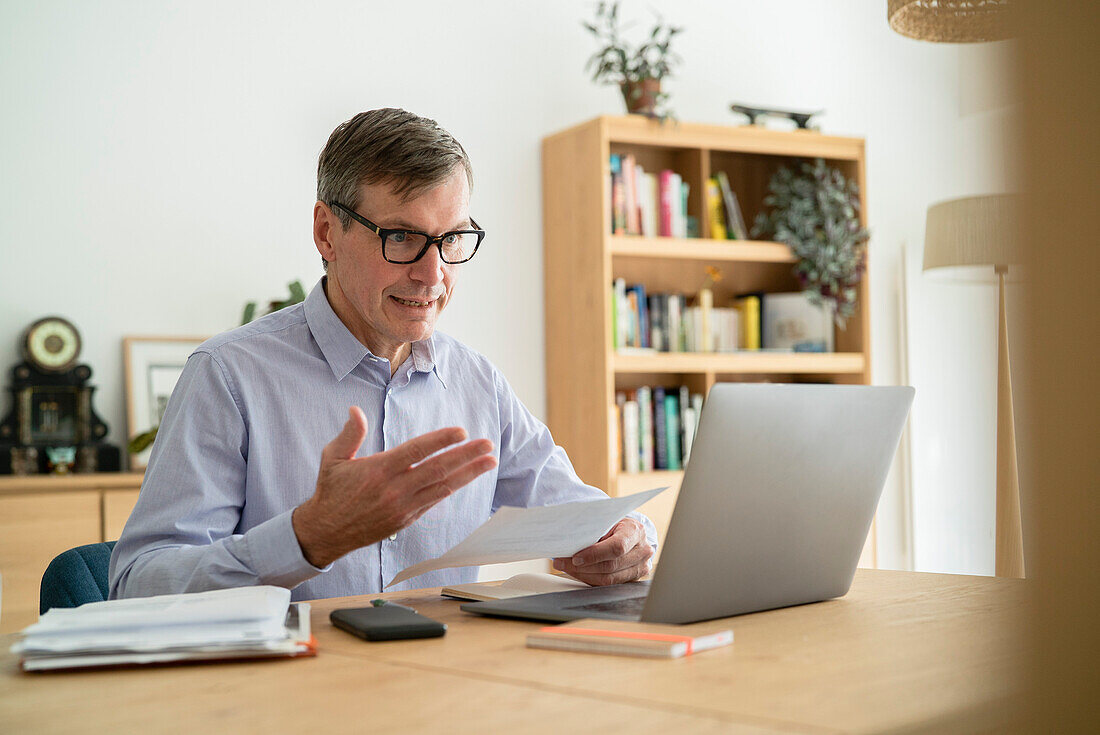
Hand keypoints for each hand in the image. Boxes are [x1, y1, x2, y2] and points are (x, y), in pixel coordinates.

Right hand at [293, 406, 496, 566]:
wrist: (325, 532)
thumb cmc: (330, 490)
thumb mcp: (333, 458)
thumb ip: (350, 434)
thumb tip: (356, 410)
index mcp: (379, 470)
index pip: (416, 451)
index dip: (441, 441)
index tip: (462, 432)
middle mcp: (394, 489)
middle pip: (437, 469)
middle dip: (466, 456)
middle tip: (488, 445)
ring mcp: (403, 506)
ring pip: (442, 487)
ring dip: (468, 474)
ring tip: (489, 461)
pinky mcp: (406, 519)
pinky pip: (434, 501)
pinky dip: (452, 488)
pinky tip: (467, 478)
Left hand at [552, 518, 652, 585]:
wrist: (631, 532)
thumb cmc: (616, 524)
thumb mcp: (608, 520)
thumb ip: (594, 530)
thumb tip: (569, 542)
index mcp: (635, 531)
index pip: (616, 547)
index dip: (595, 554)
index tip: (576, 558)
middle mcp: (643, 550)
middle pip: (610, 566)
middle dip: (583, 567)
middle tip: (562, 562)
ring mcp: (641, 566)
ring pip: (609, 579)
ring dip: (584, 575)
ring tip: (567, 567)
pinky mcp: (634, 578)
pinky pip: (609, 584)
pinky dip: (591, 579)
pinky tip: (579, 573)